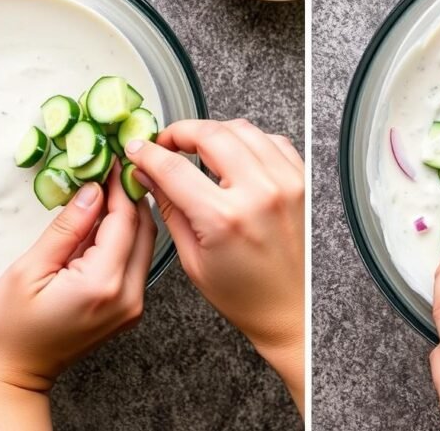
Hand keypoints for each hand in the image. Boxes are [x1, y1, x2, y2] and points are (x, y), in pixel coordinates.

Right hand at [0, 166, 155, 429]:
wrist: (14, 372)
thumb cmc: (9, 326)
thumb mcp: (29, 268)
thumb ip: (67, 227)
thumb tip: (93, 190)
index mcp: (102, 284)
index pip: (124, 220)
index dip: (119, 185)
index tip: (111, 159)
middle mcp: (128, 296)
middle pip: (144, 230)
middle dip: (130, 194)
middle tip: (112, 166)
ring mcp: (132, 305)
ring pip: (145, 244)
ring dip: (130, 214)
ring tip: (108, 187)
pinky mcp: (129, 309)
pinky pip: (136, 261)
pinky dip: (126, 236)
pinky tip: (105, 221)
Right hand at [124, 119, 303, 412]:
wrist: (291, 310)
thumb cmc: (244, 295)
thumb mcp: (192, 258)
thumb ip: (169, 207)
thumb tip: (147, 174)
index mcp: (225, 218)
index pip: (174, 167)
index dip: (149, 153)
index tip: (139, 149)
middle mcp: (259, 194)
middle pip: (210, 134)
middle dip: (181, 131)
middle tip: (166, 142)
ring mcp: (285, 184)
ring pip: (242, 129)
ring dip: (213, 131)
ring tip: (197, 146)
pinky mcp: (300, 182)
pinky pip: (272, 140)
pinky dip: (248, 139)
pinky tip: (234, 154)